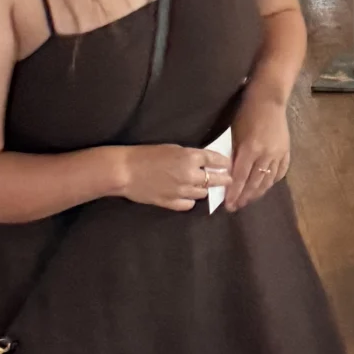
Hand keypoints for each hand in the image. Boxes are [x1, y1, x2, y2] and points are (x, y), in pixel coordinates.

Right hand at [116, 144, 232, 210]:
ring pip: (203, 193)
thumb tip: (203, 161)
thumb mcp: (173, 149)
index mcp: (191, 157)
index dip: (225, 163)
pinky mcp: (171, 202)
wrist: (124, 171)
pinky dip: (189, 200)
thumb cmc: (146, 154)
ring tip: (203, 187)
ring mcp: (181, 191)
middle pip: (215, 180)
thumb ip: (190, 156)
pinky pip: (188, 204)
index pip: (216, 161)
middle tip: (228, 180)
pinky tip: (188, 197)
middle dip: (224, 179)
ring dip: (204, 189)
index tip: (229, 165)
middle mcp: (190, 175)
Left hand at [225, 87, 290, 211]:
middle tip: (236, 207)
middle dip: (244, 197)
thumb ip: (234, 155)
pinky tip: (266, 186)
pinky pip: (280, 172)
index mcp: (250, 149)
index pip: (240, 177)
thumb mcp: (235, 134)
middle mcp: (266, 155)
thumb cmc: (247, 114)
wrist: (269, 101)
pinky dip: (272, 181)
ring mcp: (278, 154)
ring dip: (258, 192)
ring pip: (268, 180)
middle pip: (254, 182)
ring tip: (249, 200)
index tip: (229, 205)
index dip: (234, 193)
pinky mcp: (286, 152)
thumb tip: (230, 174)